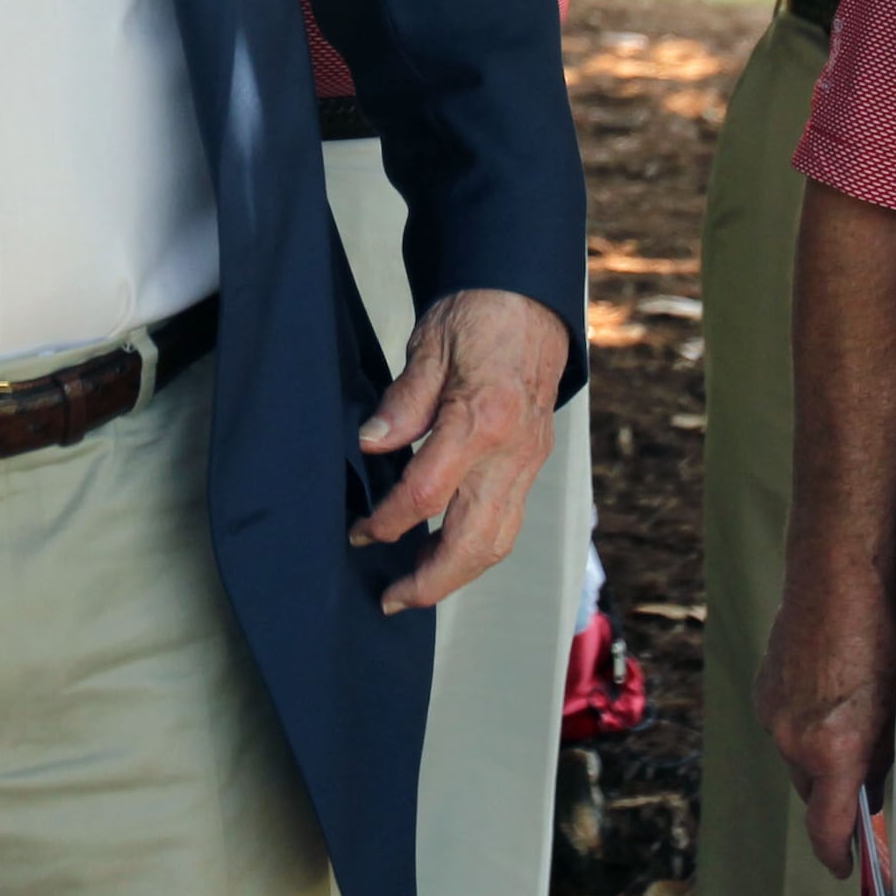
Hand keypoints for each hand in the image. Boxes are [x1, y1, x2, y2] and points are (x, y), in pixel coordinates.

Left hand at [351, 288, 568, 615]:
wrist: (529, 297)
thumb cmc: (478, 314)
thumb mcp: (428, 347)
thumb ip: (402, 404)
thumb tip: (370, 445)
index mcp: (480, 419)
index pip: (428, 493)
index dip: (389, 521)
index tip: (362, 532)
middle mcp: (512, 450)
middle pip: (475, 542)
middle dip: (431, 581)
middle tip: (392, 599)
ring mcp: (529, 459)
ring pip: (499, 541)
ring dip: (456, 574)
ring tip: (416, 585)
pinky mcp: (533, 461)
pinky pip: (509, 521)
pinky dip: (477, 548)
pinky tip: (446, 550)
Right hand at [760, 550, 895, 878]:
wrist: (837, 577)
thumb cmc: (883, 639)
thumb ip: (881, 757)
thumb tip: (871, 785)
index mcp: (834, 752)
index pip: (827, 828)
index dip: (837, 856)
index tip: (847, 870)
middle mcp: (794, 740)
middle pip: (812, 790)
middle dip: (836, 791)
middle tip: (870, 773)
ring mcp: (773, 712)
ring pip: (797, 754)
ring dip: (820, 750)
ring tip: (854, 714)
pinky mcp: (763, 687)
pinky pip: (785, 723)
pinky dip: (805, 720)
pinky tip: (830, 691)